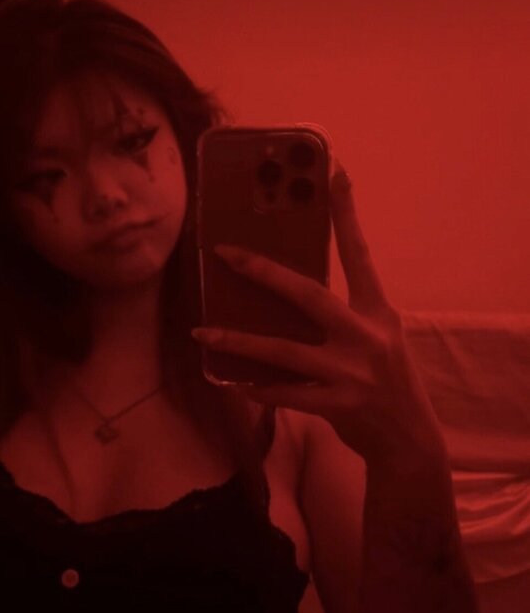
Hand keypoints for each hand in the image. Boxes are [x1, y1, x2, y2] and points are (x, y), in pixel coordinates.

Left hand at [191, 167, 444, 467]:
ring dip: (239, 342)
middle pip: (308, 295)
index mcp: (378, 312)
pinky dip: (258, 388)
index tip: (333, 172)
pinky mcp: (337, 405)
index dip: (346, 214)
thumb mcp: (379, 337)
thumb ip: (345, 314)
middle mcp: (365, 336)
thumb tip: (290, 290)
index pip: (358, 254)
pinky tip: (234, 383)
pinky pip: (286, 394)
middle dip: (264, 272)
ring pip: (283, 351)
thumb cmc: (387, 381)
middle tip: (226, 254)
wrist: (409, 439)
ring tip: (203, 334)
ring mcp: (350, 373)